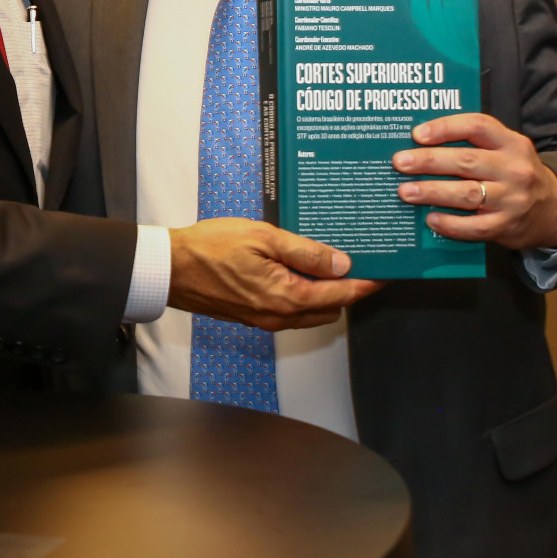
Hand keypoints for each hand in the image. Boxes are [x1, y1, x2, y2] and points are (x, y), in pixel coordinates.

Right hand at [167, 218, 382, 330]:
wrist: (170, 267)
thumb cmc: (210, 247)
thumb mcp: (262, 237)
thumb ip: (304, 252)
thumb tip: (341, 264)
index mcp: (286, 296)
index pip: (341, 294)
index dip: (367, 283)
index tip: (386, 271)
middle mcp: (279, 316)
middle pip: (331, 308)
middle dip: (350, 289)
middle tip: (360, 261)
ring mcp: (265, 320)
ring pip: (312, 313)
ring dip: (327, 294)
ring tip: (332, 264)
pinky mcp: (253, 317)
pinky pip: (292, 312)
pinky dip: (305, 296)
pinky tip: (301, 272)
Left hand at [393, 113, 556, 249]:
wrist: (554, 210)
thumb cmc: (514, 173)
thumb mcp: (505, 150)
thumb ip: (473, 143)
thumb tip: (419, 143)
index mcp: (511, 143)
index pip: (477, 126)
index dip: (445, 127)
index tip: (417, 134)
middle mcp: (514, 169)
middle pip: (466, 161)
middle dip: (428, 161)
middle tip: (400, 162)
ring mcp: (512, 199)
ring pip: (466, 194)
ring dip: (432, 192)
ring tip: (405, 192)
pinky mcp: (507, 226)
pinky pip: (474, 227)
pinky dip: (450, 223)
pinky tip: (430, 218)